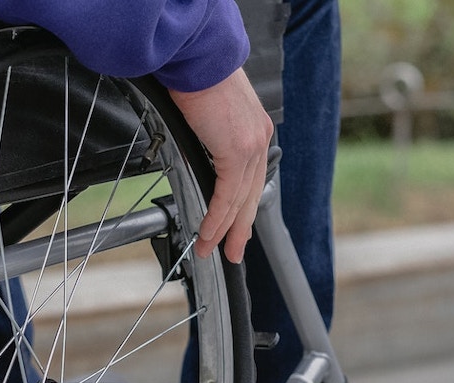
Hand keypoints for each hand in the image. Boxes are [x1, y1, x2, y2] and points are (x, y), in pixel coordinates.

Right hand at [168, 69, 273, 262]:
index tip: (234, 224)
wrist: (197, 58)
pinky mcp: (237, 151)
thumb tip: (194, 155)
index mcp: (255, 129)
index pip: (251, 178)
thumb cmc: (196, 77)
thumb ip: (208, 138)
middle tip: (232, 251)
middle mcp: (259, 139)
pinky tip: (207, 233)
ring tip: (210, 250)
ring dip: (223, 229)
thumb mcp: (207, 113)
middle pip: (251, 195)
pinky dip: (216, 217)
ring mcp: (251, 146)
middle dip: (240, 227)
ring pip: (239, 200)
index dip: (243, 206)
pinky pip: (227, 195)